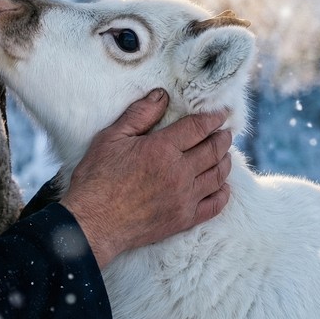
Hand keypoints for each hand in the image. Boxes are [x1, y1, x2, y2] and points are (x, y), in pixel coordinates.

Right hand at [59, 88, 232, 268]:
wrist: (94, 223)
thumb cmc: (98, 178)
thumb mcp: (112, 138)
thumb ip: (139, 114)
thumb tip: (161, 95)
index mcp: (162, 149)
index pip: (198, 128)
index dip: (213, 118)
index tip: (221, 113)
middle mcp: (179, 172)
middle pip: (213, 150)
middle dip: (222, 138)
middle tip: (226, 132)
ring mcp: (184, 198)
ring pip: (217, 176)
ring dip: (225, 162)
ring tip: (225, 154)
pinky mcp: (183, 219)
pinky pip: (214, 205)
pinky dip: (223, 193)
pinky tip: (223, 186)